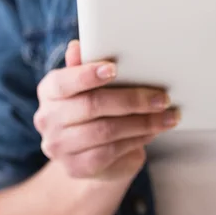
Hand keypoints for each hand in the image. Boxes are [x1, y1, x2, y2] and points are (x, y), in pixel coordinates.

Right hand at [34, 41, 179, 181]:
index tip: (115, 69)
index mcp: (50, 90)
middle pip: (92, 105)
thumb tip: (77, 46)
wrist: (92, 152)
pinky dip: (137, 140)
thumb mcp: (93, 84)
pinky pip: (111, 152)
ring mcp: (59, 147)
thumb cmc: (97, 106)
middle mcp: (48, 118)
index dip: (87, 74)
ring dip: (143, 122)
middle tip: (163, 97)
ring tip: (168, 115)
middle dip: (133, 100)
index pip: (64, 81)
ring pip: (106, 131)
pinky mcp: (76, 168)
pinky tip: (154, 131)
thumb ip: (86, 65)